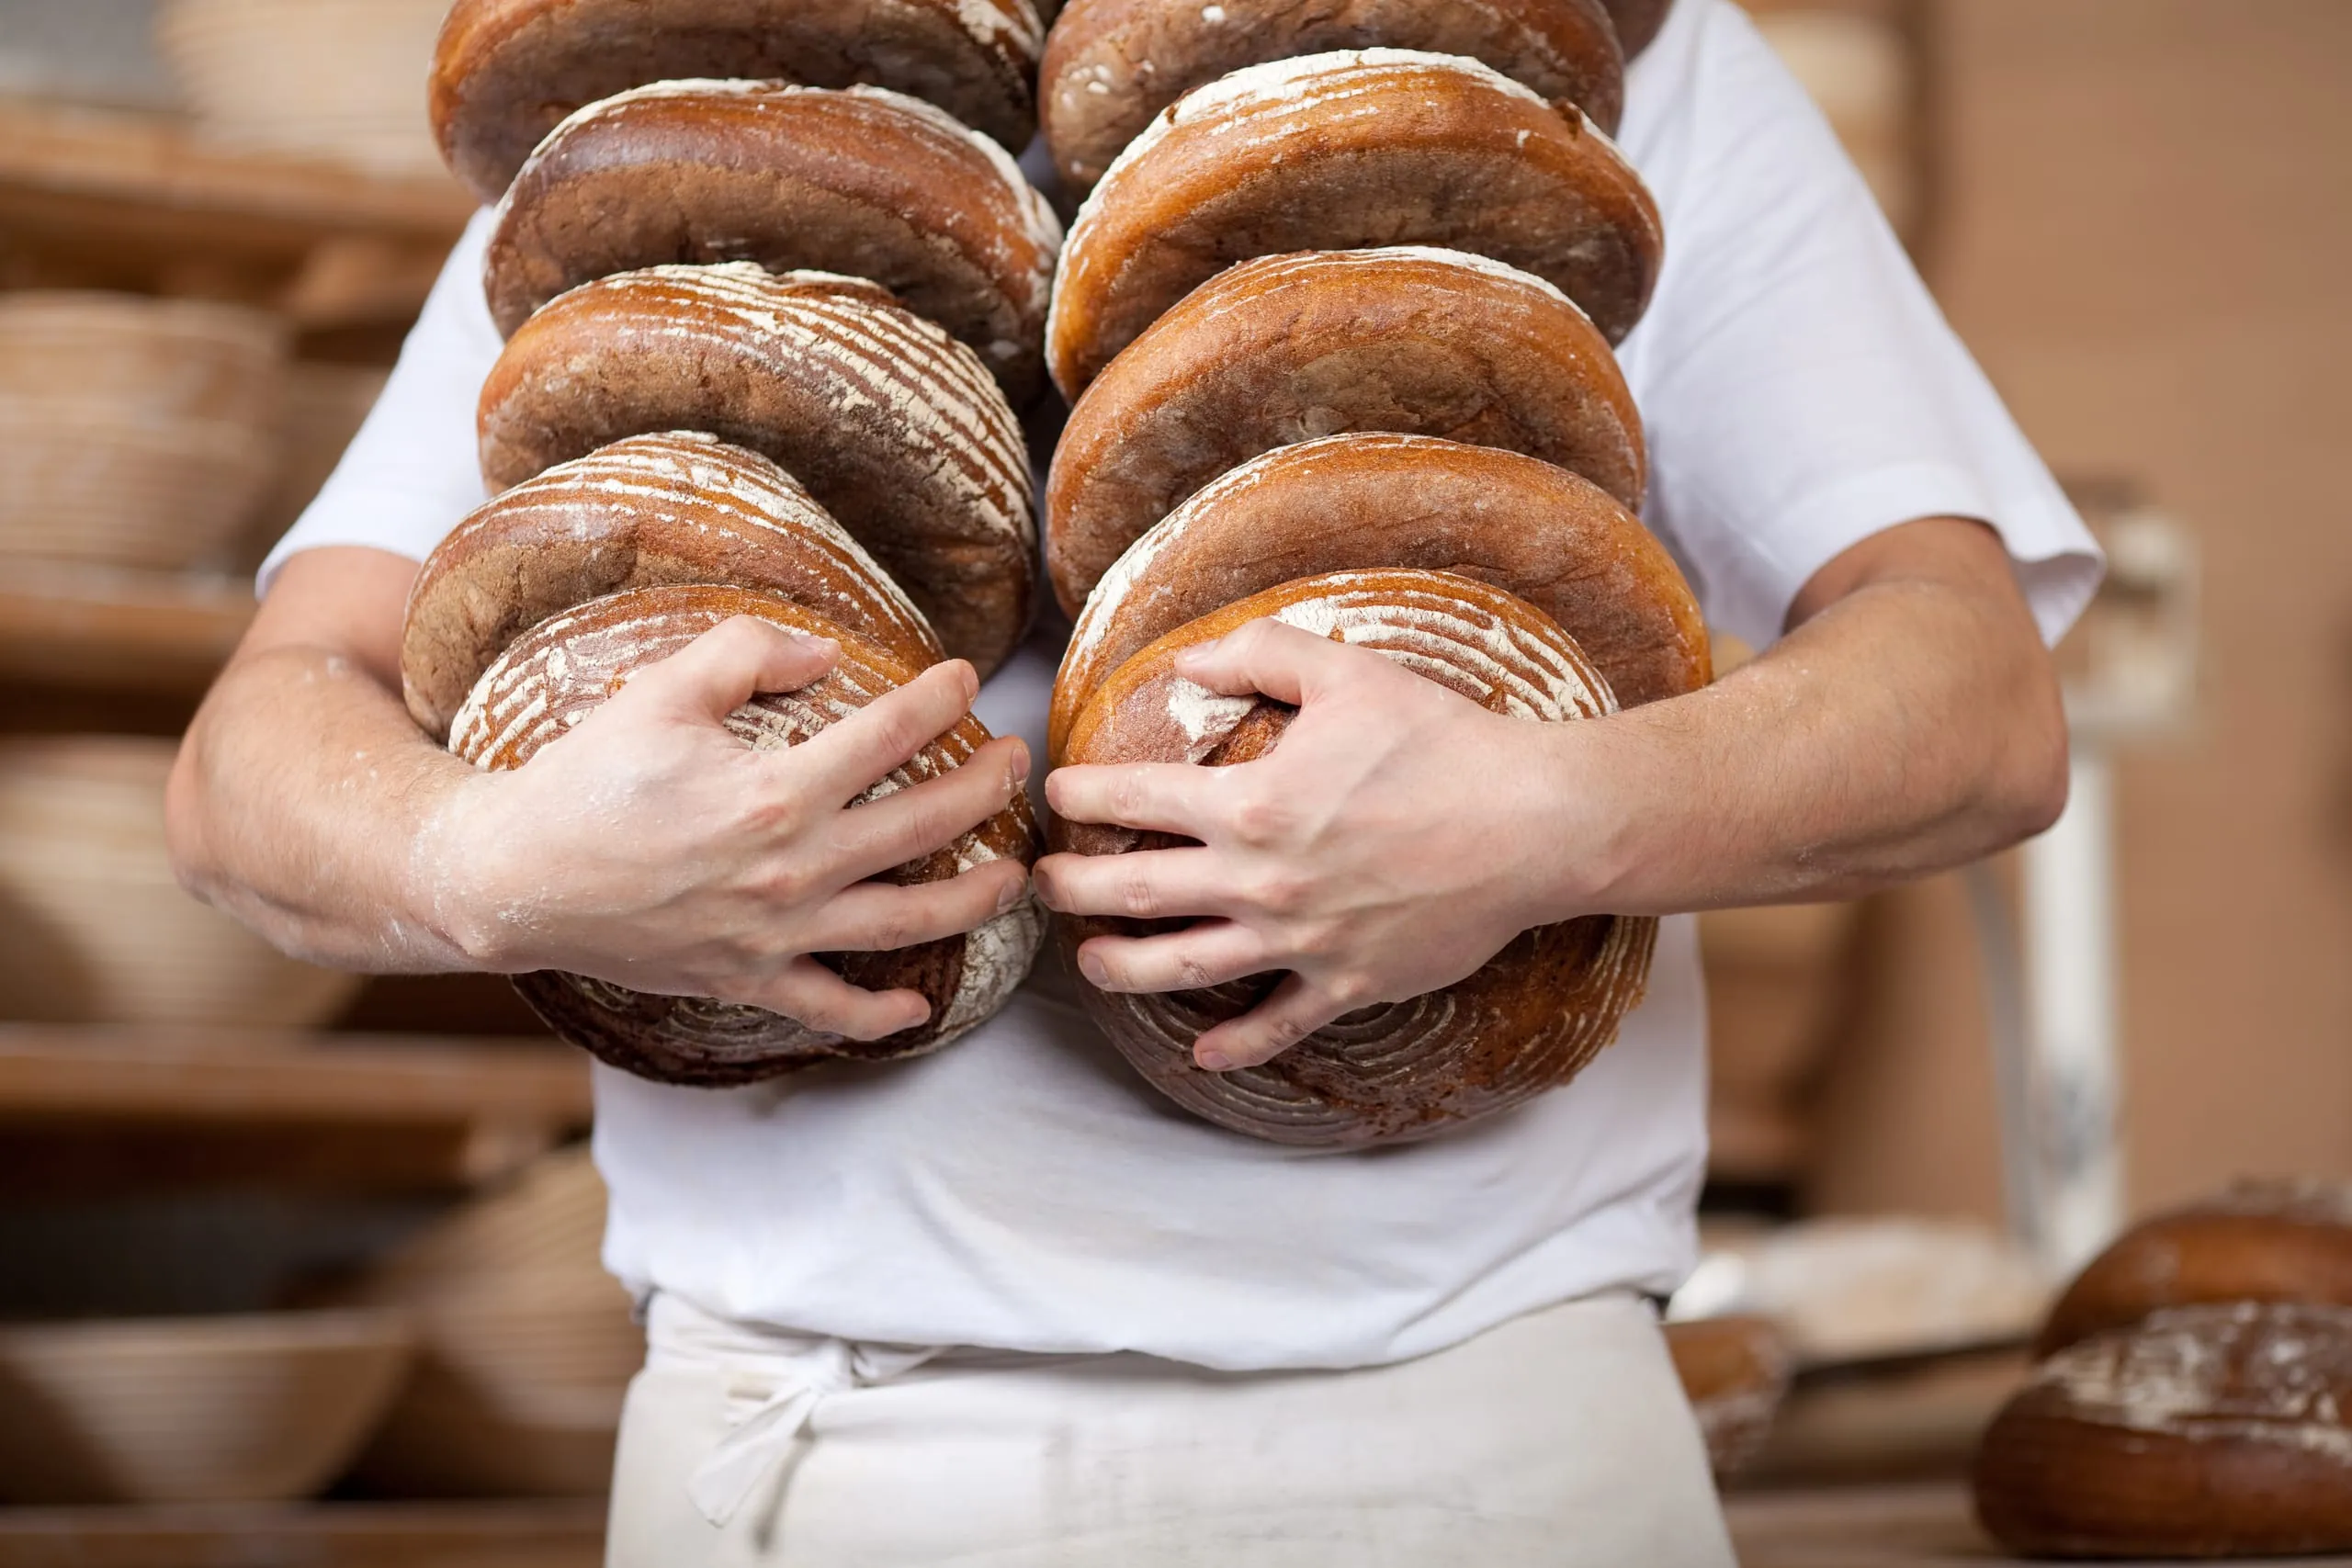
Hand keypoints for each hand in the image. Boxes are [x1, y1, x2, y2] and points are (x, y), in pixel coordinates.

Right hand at [424, 616, 1030, 1038]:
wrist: (514, 878)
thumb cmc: (586, 780)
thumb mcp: (659, 692)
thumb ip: (746, 654)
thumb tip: (826, 655)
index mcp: (776, 791)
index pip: (891, 736)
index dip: (940, 699)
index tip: (966, 678)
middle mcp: (792, 869)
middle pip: (926, 826)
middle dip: (987, 788)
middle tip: (1017, 761)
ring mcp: (776, 933)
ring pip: (909, 922)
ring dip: (975, 898)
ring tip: (1013, 874)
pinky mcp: (749, 979)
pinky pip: (831, 1007)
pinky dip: (881, 1014)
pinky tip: (918, 1006)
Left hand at [1035, 619, 1599, 1071]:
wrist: (1533, 825)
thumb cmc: (1443, 743)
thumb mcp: (1347, 673)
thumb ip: (1259, 655)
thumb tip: (1187, 661)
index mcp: (1250, 802)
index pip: (1134, 798)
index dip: (1082, 792)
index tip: (1055, 792)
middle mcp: (1260, 880)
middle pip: (1133, 892)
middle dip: (1071, 887)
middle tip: (1042, 884)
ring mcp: (1299, 942)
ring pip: (1181, 969)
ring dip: (1121, 967)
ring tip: (1090, 961)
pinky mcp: (1345, 984)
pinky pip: (1275, 1026)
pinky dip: (1233, 1046)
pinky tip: (1200, 1053)